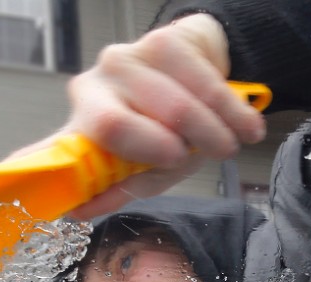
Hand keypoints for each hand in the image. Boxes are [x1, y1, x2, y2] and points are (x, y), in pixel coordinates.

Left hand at [4, 13, 266, 218]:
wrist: (200, 75)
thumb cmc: (167, 129)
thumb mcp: (144, 168)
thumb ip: (114, 189)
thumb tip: (77, 212)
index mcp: (81, 125)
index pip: (63, 148)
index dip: (68, 170)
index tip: (96, 190)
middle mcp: (92, 87)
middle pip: (117, 126)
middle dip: (171, 152)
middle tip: (198, 158)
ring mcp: (123, 60)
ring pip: (172, 108)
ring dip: (212, 133)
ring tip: (228, 145)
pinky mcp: (161, 41)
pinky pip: (202, 84)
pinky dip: (231, 111)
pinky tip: (246, 126)